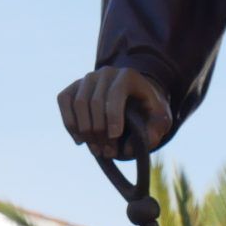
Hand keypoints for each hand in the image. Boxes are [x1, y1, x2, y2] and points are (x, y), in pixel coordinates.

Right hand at [57, 67, 171, 156]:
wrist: (135, 97)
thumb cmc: (149, 109)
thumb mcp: (161, 119)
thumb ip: (155, 131)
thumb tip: (127, 148)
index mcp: (128, 76)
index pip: (116, 94)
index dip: (113, 116)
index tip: (114, 137)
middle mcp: (106, 73)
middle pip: (95, 102)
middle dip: (99, 131)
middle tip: (108, 152)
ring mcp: (87, 78)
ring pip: (78, 104)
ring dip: (84, 131)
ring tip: (96, 151)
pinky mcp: (74, 86)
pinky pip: (64, 101)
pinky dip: (69, 123)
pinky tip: (80, 140)